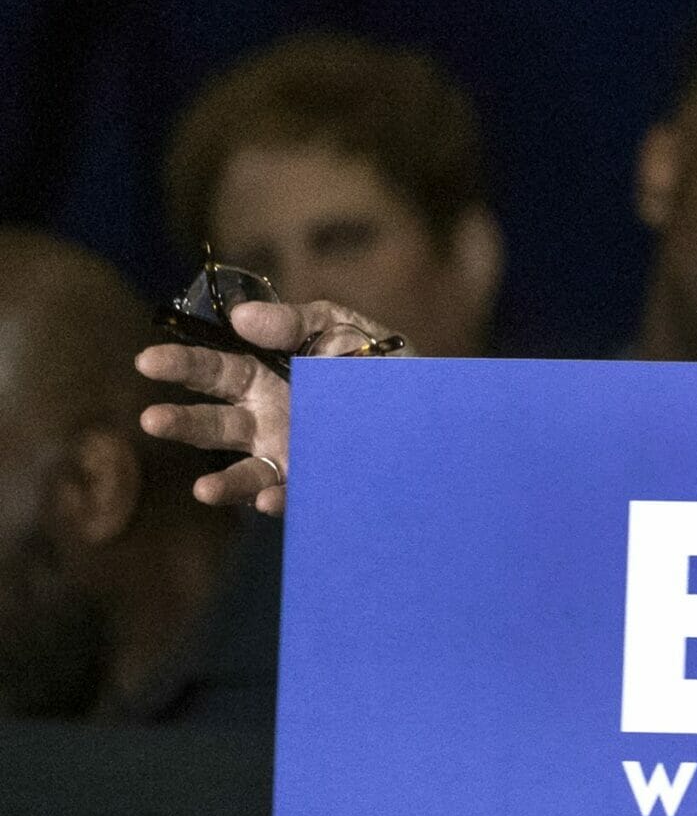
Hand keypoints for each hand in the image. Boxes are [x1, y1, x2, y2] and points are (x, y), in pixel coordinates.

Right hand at [135, 299, 407, 513]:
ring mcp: (287, 455)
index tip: (147, 362)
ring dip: (224, 483)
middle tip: (151, 419)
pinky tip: (270, 498)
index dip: (180, 366)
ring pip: (245, 472)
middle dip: (182, 424)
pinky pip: (292, 496)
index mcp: (262, 376)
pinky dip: (278, 499)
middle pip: (214, 425)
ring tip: (204, 490)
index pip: (212, 371)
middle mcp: (264, 420)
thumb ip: (294, 322)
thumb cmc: (374, 359)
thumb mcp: (340, 328)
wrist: (429, 402)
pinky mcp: (315, 482)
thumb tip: (242, 316)